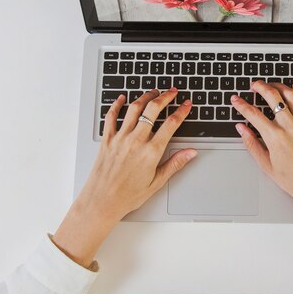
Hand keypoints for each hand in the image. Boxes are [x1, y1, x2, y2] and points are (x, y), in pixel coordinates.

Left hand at [52, 88, 196, 266]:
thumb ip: (175, 164)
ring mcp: (120, 138)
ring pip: (134, 108)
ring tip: (153, 92)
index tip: (187, 104)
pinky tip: (122, 98)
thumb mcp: (157, 182)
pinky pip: (111, 116)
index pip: (171, 124)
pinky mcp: (107, 140)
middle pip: (153, 110)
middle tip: (172, 92)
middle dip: (165, 97)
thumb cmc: (128, 196)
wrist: (102, 202)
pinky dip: (116, 105)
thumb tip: (191, 153)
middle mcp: (136, 141)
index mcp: (151, 152)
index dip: (181, 111)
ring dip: (145, 97)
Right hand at [231, 80, 292, 218]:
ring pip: (291, 95)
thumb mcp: (266, 164)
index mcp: (275, 137)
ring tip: (272, 85)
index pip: (253, 114)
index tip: (236, 99)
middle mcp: (290, 127)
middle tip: (254, 85)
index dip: (241, 104)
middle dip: (260, 87)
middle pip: (272, 96)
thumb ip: (252, 143)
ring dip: (279, 86)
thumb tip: (241, 129)